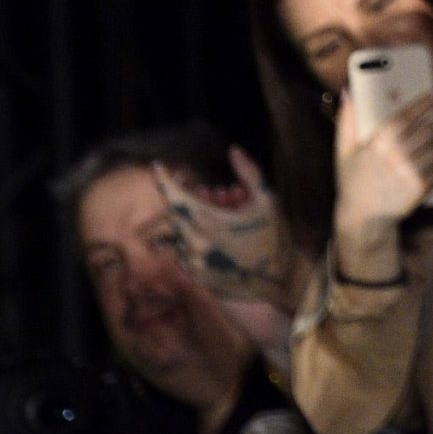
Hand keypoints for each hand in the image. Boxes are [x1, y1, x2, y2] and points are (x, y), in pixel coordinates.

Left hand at [154, 147, 291, 303]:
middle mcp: (194, 240)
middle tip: (213, 194)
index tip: (157, 167)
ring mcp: (192, 259)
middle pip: (178, 212)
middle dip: (190, 200)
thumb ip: (249, 172)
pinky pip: (186, 250)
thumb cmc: (272, 240)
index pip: (173, 194)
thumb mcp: (267, 201)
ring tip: (222, 217)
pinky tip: (219, 239)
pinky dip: (196, 239)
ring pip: (181, 231)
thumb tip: (233, 149)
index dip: (164, 178)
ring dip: (195, 220)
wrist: (275, 284)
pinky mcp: (194, 274)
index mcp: (207, 220)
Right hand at [332, 87, 432, 238]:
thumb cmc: (353, 181)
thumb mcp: (344, 150)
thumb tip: (347, 92)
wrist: (364, 217)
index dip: (427, 101)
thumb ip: (347, 121)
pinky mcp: (423, 186)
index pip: (409, 114)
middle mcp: (397, 154)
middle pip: (431, 127)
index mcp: (379, 141)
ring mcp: (412, 170)